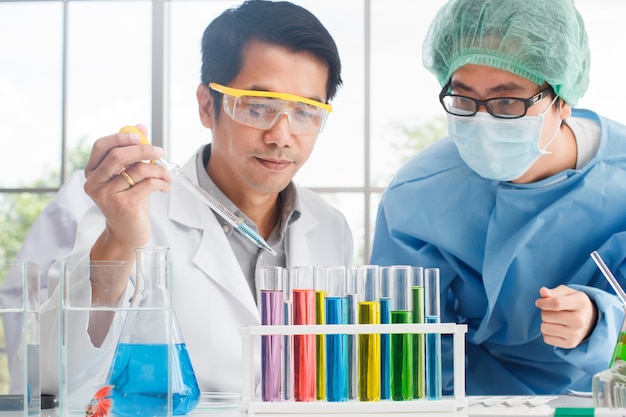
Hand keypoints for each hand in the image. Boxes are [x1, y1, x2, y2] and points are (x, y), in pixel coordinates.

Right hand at [84, 124, 171, 258]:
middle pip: (117, 155)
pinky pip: (147, 184)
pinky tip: (166, 187)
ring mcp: (106, 195)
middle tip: (161, 152)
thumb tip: (141, 126)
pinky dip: (161, 183)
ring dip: (158, 170)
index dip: (120, 137)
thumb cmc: (129, 201)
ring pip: (136, 170)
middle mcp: (94, 183)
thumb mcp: (129, 176)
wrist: (127, 232)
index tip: (140, 136)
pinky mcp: (122, 204)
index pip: (101, 146)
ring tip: (167, 175)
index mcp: (92, 172)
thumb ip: (132, 152)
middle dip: (143, 150)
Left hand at [535, 285, 597, 348]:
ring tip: (555, 320)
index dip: (543, 302)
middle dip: (544, 312)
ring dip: (545, 323)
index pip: (555, 303)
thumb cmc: (574, 303)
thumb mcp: (567, 293)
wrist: (590, 321)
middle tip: (553, 312)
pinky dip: (547, 333)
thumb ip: (553, 292)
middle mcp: (579, 320)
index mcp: (580, 303)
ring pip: (544, 328)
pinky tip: (557, 329)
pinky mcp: (570, 344)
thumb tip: (543, 291)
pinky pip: (546, 338)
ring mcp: (575, 334)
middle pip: (547, 316)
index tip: (539, 302)